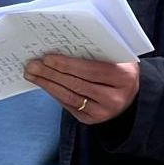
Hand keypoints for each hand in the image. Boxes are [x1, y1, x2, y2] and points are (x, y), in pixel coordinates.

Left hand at [24, 55, 139, 124]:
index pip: (90, 71)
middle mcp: (115, 98)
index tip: (47, 58)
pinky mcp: (92, 120)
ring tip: (32, 74)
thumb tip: (63, 44)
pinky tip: (44, 83)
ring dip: (48, 84)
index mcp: (124, 77)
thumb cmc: (120, 67)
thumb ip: (98, 50)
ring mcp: (104, 112)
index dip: (67, 65)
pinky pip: (69, 106)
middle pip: (77, 84)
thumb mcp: (118, 56)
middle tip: (32, 65)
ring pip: (70, 97)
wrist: (132, 93)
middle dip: (51, 74)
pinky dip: (54, 93)